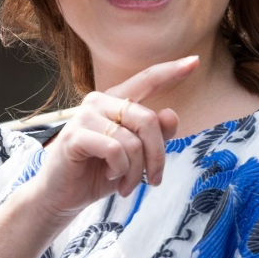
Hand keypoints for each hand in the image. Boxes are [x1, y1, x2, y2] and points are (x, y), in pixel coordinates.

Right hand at [22, 56, 195, 226]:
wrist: (63, 196)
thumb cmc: (99, 173)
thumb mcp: (135, 157)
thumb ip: (155, 136)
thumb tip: (172, 114)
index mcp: (115, 102)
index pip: (147, 81)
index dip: (171, 71)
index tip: (195, 61)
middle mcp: (99, 102)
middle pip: (148, 120)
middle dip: (157, 156)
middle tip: (153, 180)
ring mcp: (84, 116)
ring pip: (133, 140)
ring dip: (136, 171)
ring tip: (127, 184)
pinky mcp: (75, 135)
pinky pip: (115, 149)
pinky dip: (120, 169)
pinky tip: (111, 176)